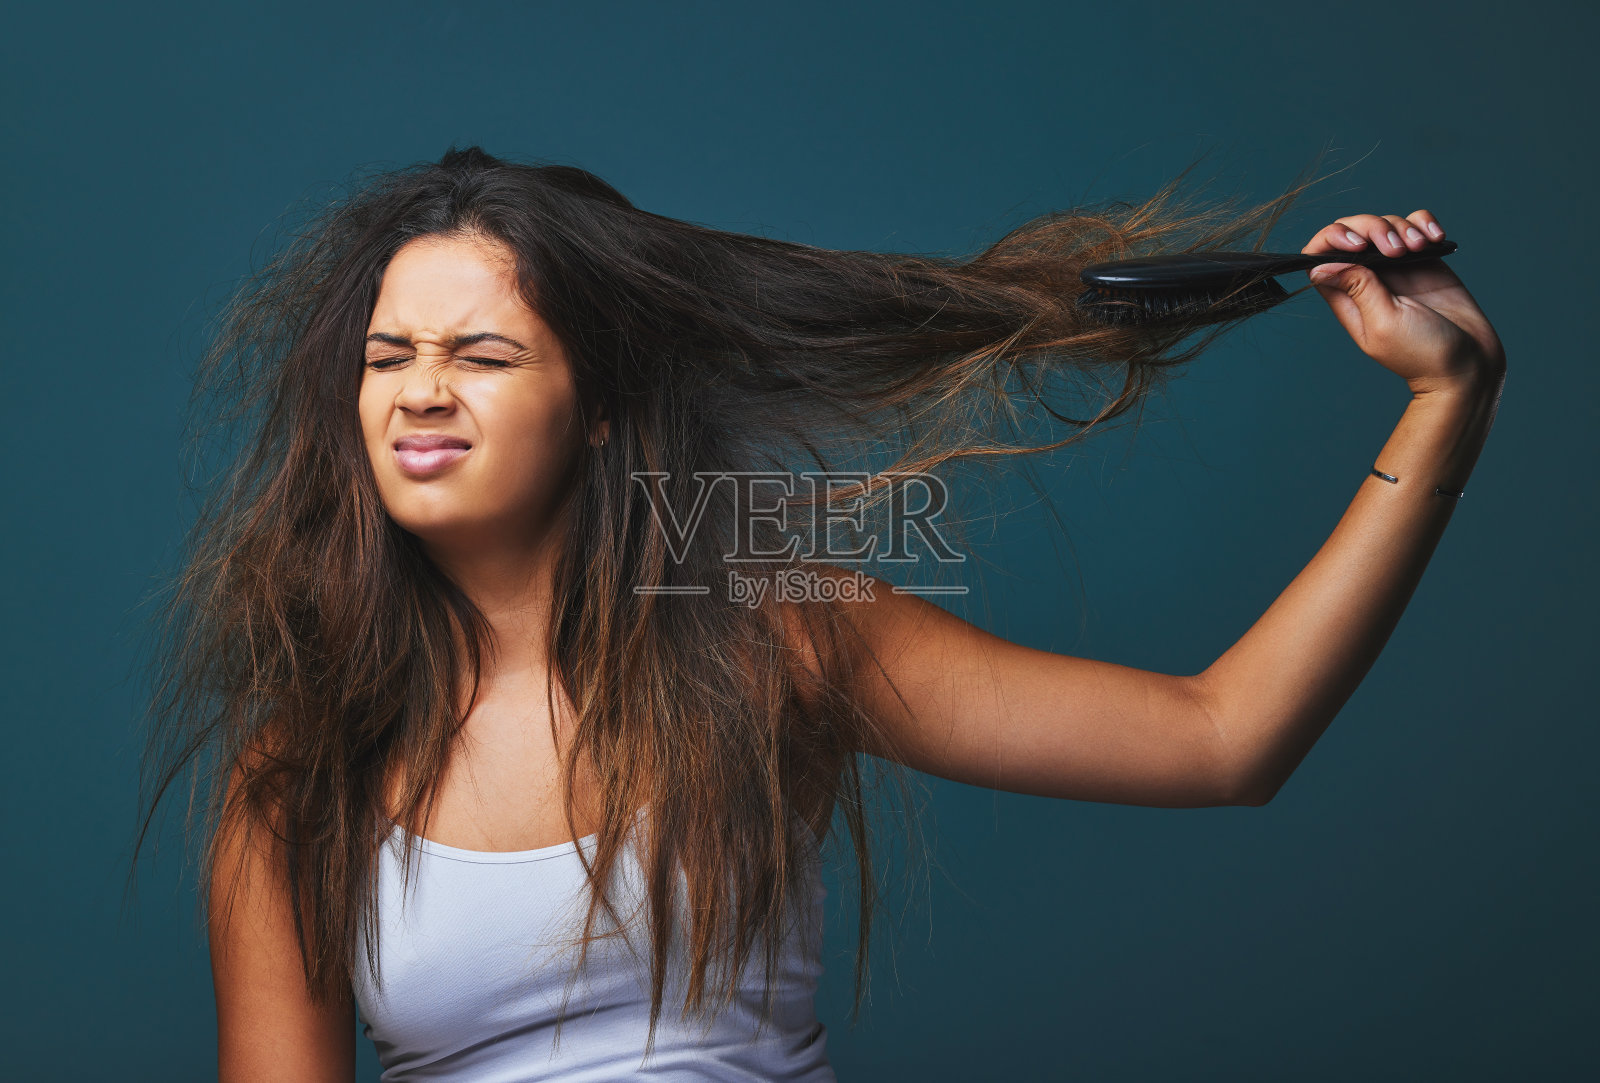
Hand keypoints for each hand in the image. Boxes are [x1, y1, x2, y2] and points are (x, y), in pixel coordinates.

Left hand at [1303, 211, 1505, 394]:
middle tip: (1396, 248)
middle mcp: (1367, 279)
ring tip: (1420, 248)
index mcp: (1348, 298)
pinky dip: (1424, 224)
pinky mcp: (1425, 260)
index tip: (1357, 244)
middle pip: (1352, 232)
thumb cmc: (1423, 352)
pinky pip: (1416, 226)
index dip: (1331, 240)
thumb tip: (1319, 267)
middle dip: (1372, 227)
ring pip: (1386, 224)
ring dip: (1402, 227)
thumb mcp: (1385, 322)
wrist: (1468, 362)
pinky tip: (1435, 238)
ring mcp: (1396, 267)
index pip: (1320, 257)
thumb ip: (1358, 289)